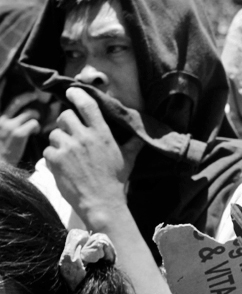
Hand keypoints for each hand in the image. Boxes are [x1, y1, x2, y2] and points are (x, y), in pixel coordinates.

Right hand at [0, 91, 42, 164]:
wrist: (0, 167)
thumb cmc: (4, 150)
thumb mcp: (2, 132)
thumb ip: (11, 121)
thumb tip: (27, 112)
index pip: (4, 98)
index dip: (11, 90)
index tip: (18, 84)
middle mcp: (1, 119)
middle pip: (18, 101)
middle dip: (30, 96)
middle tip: (39, 95)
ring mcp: (9, 126)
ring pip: (30, 112)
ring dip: (38, 116)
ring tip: (38, 122)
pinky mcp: (18, 134)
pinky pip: (34, 123)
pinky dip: (38, 126)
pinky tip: (37, 132)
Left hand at [43, 88, 142, 226]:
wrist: (101, 202)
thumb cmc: (115, 180)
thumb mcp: (128, 159)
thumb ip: (132, 143)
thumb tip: (141, 135)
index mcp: (102, 134)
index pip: (87, 105)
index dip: (77, 95)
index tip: (71, 91)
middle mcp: (83, 137)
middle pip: (65, 116)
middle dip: (65, 122)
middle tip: (69, 130)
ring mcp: (67, 148)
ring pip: (54, 134)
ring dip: (59, 141)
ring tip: (67, 152)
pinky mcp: (55, 160)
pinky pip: (48, 150)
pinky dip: (53, 157)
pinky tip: (63, 165)